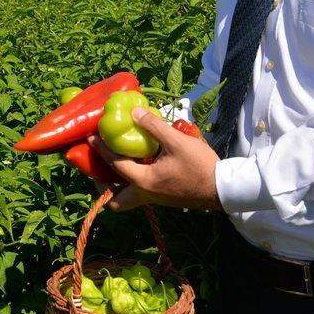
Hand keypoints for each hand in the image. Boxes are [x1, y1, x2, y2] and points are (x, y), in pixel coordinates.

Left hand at [90, 108, 222, 211]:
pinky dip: (134, 181)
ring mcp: (156, 199)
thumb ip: (153, 126)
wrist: (224, 188)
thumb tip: (133, 112)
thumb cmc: (200, 165)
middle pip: (115, 201)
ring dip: (118, 186)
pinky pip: (141, 193)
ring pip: (128, 199)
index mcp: (144, 182)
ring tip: (117, 164)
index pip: (115, 164)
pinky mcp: (165, 198)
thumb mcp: (176, 141)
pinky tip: (141, 163)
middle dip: (103, 187)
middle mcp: (146, 195)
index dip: (101, 149)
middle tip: (99, 169)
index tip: (90, 137)